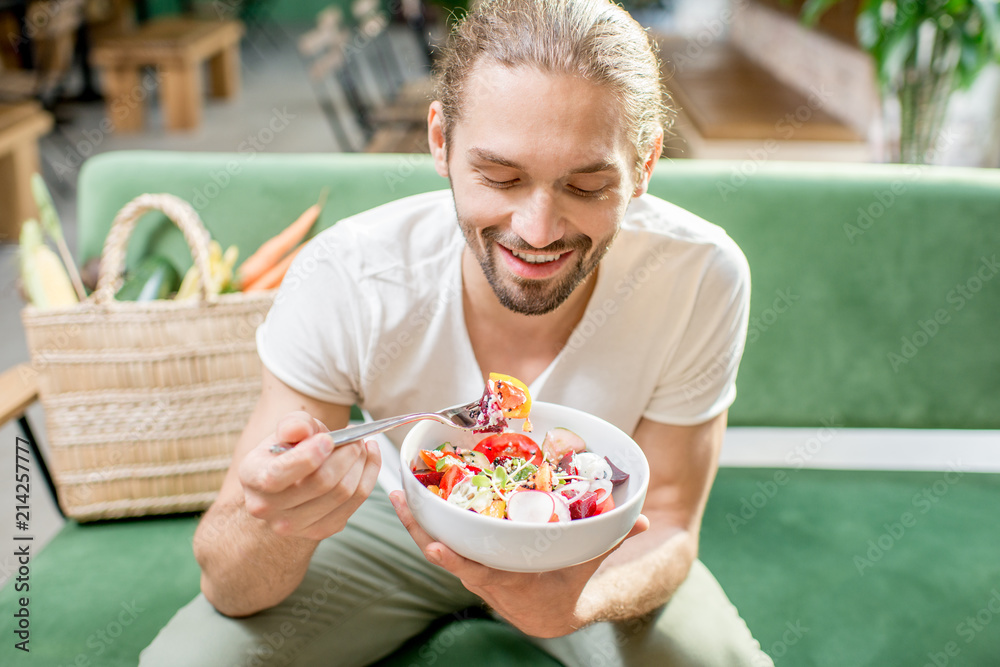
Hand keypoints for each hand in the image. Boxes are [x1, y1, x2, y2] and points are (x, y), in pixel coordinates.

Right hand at [239, 411, 380, 541]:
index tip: (329, 439)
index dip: (308, 456)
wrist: (290, 481)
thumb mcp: (287, 429)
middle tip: (356, 437)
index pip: (278, 475)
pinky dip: (368, 476)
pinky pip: (356, 502)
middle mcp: (267, 508)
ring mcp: (294, 525)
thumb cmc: (289, 450)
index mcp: (252, 478)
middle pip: (321, 483)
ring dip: (361, 463)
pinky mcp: (321, 530)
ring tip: (362, 445)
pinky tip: (367, 459)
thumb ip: (293, 424)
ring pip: (343, 493)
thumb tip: (299, 430)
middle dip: (346, 453)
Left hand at [389, 491, 648, 637]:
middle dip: (421, 531)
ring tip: (396, 491)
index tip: (437, 548)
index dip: (456, 562)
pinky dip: (422, 522)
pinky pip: (439, 540)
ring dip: (414, 521)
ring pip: (435, 545)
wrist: (549, 613)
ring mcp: (470, 568)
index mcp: (508, 580)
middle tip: (402, 502)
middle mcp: (482, 575)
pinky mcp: (465, 557)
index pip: (478, 573)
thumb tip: (640, 520)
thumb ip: (607, 540)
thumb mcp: (585, 565)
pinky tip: (409, 497)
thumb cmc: (566, 584)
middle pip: (445, 555)